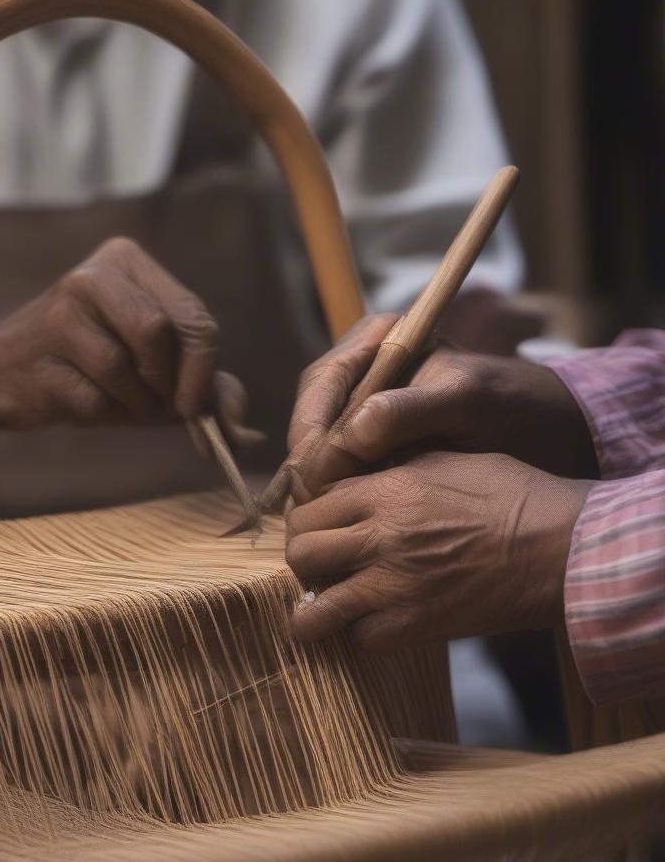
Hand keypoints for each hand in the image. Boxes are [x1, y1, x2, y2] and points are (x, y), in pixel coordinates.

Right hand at [0, 236, 251, 436]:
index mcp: (129, 262)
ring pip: (125, 370)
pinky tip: (78, 399)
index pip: (193, 318)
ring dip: (132, 404)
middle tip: (155, 402)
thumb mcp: (156, 367)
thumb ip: (206, 386)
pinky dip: (100, 416)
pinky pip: (92, 401)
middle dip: (165, 383)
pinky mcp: (37, 355)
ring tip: (116, 400)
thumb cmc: (92, 367)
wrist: (2, 373)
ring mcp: (59, 311)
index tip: (194, 406)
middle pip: (159, 335)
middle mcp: (93, 274)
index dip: (203, 371)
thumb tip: (244, 433)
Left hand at [286, 451, 590, 651]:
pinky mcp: (415, 624)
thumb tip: (362, 481)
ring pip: (314, 606)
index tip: (325, 529)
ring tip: (321, 611)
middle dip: (305, 559)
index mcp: (385, 489)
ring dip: (313, 610)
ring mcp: (393, 583)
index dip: (313, 518)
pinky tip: (372, 628)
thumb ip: (395, 471)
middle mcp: (378, 534)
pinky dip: (360, 638)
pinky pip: (359, 641)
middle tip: (322, 567)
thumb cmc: (515, 496)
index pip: (312, 505)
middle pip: (300, 551)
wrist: (563, 546)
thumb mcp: (447, 460)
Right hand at [287, 313, 596, 497]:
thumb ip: (408, 412)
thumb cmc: (517, 408)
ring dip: (319, 485)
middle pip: (312, 418)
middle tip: (311, 507)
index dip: (310, 433)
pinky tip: (345, 520)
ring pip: (321, 448)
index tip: (315, 477)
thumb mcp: (467, 402)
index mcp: (381, 340)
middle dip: (308, 463)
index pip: (322, 384)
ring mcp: (366, 410)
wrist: (554, 434)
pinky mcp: (375, 446)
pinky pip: (341, 469)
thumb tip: (350, 438)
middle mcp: (364, 371)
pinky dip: (339, 495)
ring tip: (324, 521)